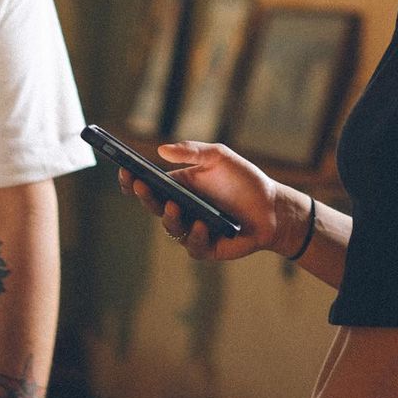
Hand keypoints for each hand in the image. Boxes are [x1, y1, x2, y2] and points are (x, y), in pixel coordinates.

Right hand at [119, 140, 308, 261]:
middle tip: (140, 185)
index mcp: (179, 187)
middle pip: (153, 206)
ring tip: (175, 206)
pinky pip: (194, 246)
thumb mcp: (219, 157)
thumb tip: (162, 150)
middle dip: (144, 196)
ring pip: (171, 228)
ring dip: (170, 217)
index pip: (148, 185)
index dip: (132, 180)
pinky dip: (196, 236)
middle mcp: (181, 209)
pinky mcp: (208, 247)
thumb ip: (192, 151)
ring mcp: (192, 230)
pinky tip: (203, 225)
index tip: (124, 170)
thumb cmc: (244, 180)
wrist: (272, 206)